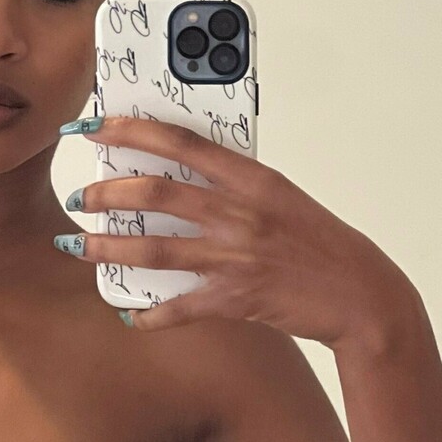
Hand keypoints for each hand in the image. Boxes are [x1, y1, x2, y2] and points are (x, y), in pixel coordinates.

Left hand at [56, 113, 410, 344]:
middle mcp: (241, 212)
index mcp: (253, 177)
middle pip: (155, 194)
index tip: (94, 127)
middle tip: (83, 197)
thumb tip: (179, 176)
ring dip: (108, 249)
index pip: (180, 142)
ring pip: (153, 250)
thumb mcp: (281, 197)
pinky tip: (130, 314)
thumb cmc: (320, 243)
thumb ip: (234, 184)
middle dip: (106, 194)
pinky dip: (148, 314)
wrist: (361, 296)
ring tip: (79, 246)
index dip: (129, 131)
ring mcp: (237, 257)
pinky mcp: (237, 299)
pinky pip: (178, 307)